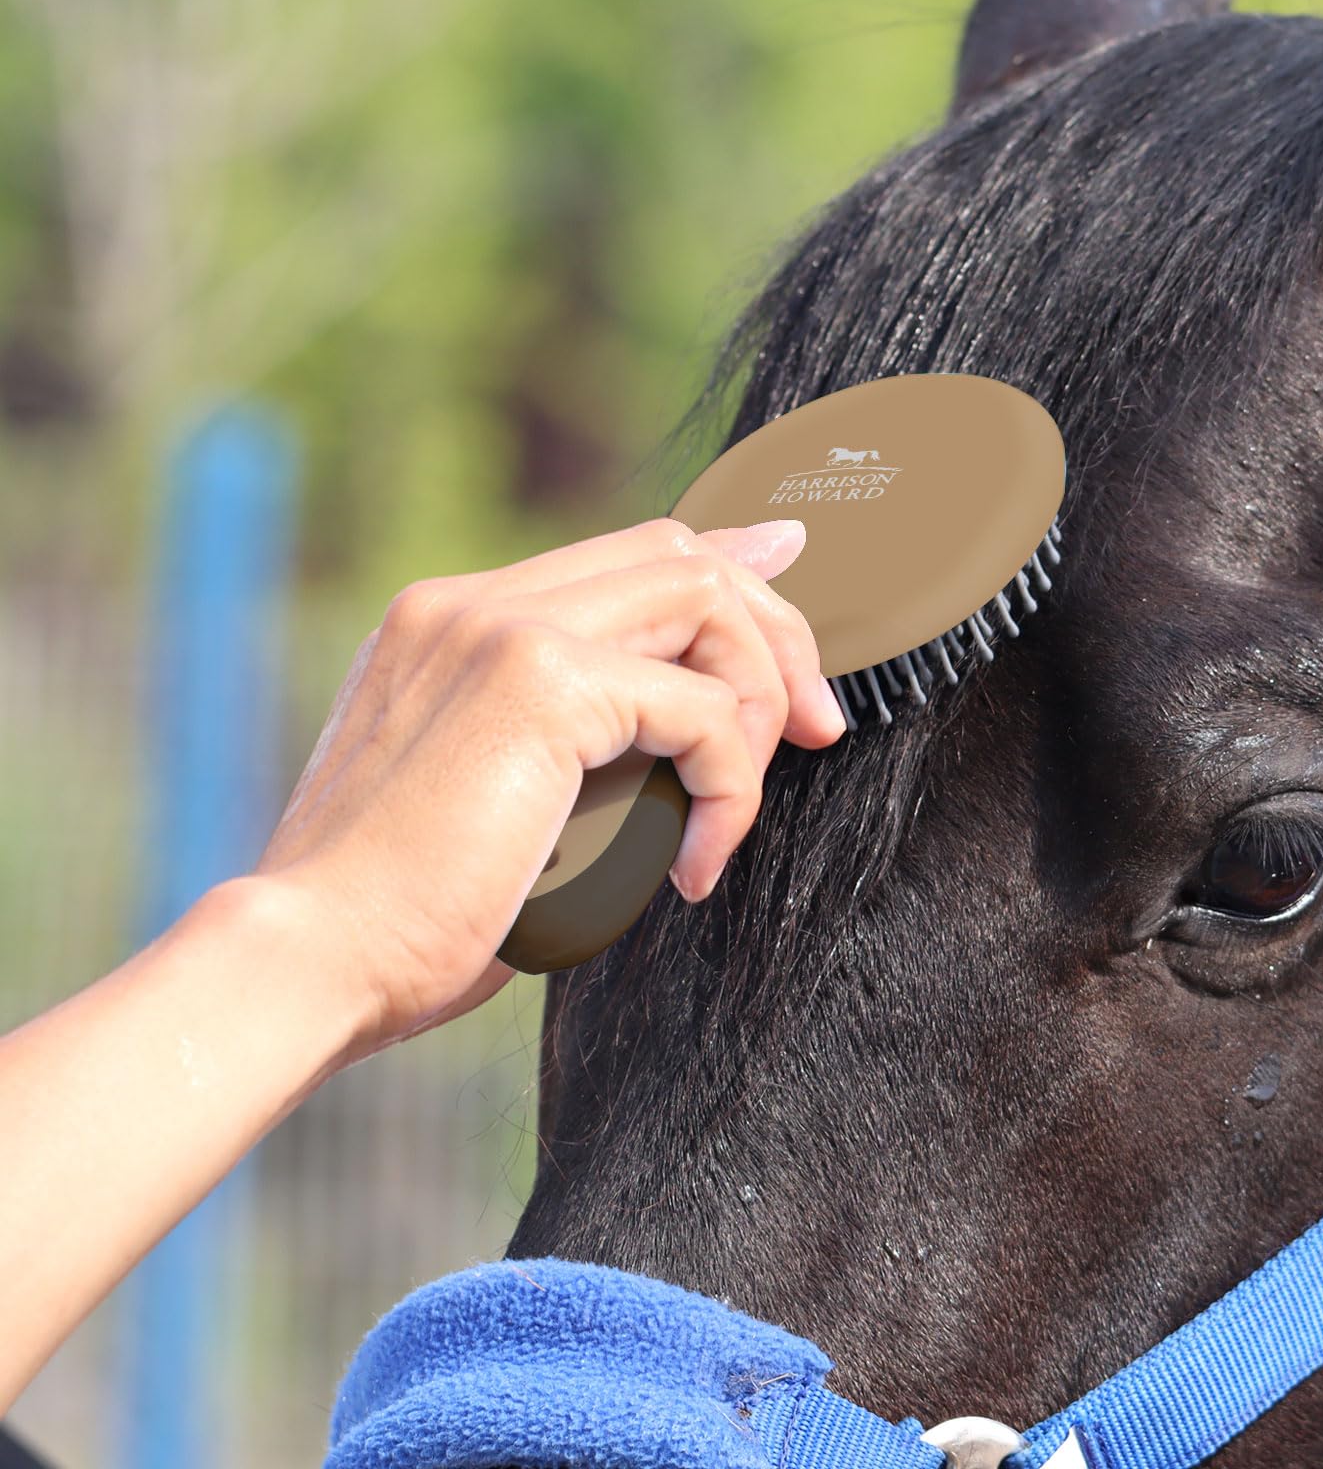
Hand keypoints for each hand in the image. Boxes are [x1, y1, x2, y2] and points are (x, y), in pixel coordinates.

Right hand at [250, 516, 845, 1063]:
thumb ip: (575, 745)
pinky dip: (731, 785)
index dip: (730, 570)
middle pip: (681, 554)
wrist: (315, 962)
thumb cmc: (403, 919)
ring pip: (703, 598)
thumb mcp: (499, 803)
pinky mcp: (537, 682)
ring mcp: (500, 629)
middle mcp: (473, 603)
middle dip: (776, 633)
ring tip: (735, 809)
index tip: (794, 622)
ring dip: (761, 697)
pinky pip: (701, 707)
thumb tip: (677, 738)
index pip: (627, 554)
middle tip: (815, 727)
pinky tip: (694, 866)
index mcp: (453, 623)